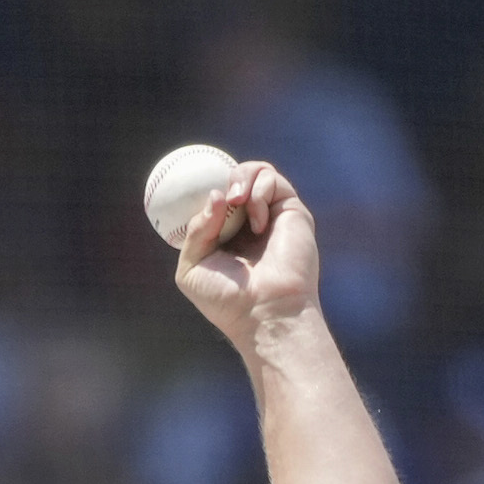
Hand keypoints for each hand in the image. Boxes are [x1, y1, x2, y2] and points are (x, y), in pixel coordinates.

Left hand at [173, 161, 320, 349]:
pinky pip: (273, 179)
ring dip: (241, 178)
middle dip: (224, 180)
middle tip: (222, 199)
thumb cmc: (226, 299)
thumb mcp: (191, 268)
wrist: (263, 311)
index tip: (192, 194)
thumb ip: (196, 230)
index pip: (214, 198)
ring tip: (236, 201)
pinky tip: (257, 222)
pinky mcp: (291, 211)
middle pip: (234, 179)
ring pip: (256, 172)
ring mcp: (270, 215)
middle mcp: (248, 223)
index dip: (204, 189)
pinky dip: (260, 191)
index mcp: (224, 235)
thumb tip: (215, 195)